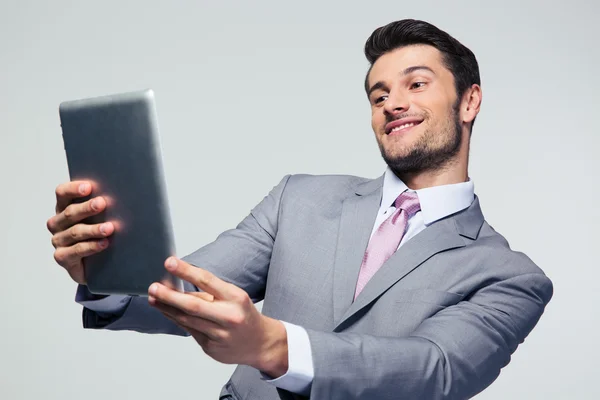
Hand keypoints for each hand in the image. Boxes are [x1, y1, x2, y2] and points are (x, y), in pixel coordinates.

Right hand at [47, 181, 114, 283]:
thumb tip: (121, 194)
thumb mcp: (100, 217)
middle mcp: (58, 223)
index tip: (89, 187)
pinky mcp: (62, 257)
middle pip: (70, 212)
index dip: (73, 189)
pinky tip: (104, 243)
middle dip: (87, 207)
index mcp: (64, 208)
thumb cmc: (98, 234)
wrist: (96, 264)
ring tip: (110, 228)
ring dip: (93, 229)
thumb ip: (103, 206)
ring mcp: (59, 240)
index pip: (62, 193)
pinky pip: (76, 250)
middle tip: (102, 203)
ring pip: (75, 232)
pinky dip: (91, 246)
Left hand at [148, 257, 288, 377]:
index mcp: (236, 298)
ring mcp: (219, 335)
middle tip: (153, 287)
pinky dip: (177, 320)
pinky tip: (167, 312)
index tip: (169, 262)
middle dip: (169, 296)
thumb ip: (209, 292)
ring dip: (167, 308)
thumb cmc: (244, 315)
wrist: (261, 343)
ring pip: (187, 320)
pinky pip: (190, 331)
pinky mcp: (211, 348)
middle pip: (193, 305)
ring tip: (153, 298)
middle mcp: (228, 317)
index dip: (186, 271)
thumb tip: (179, 286)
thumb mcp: (234, 297)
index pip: (207, 280)